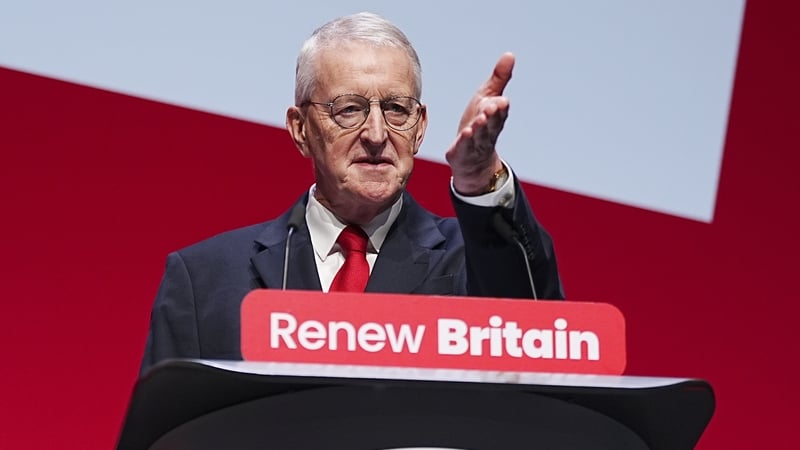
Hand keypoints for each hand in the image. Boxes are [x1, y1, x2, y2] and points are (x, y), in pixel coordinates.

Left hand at [446, 52, 513, 194]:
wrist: (473, 159)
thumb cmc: (480, 123)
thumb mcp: (488, 98)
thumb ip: (499, 79)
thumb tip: (510, 54)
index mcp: (495, 117)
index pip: (500, 112)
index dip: (500, 107)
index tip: (501, 100)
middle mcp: (488, 132)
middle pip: (492, 124)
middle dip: (492, 116)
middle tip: (491, 107)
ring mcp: (476, 144)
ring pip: (480, 136)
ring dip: (480, 129)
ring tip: (478, 121)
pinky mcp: (462, 153)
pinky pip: (464, 148)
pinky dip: (466, 142)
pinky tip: (466, 134)